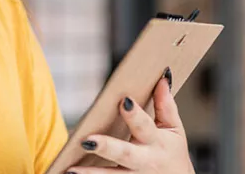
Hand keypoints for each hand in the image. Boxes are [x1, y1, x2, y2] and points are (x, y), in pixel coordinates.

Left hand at [66, 70, 194, 173]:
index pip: (144, 126)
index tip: (123, 101)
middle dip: (107, 147)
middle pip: (124, 154)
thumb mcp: (174, 130)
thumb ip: (166, 105)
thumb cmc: (172, 154)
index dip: (134, 114)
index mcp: (157, 142)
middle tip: (87, 141)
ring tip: (70, 170)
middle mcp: (145, 160)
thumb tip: (162, 78)